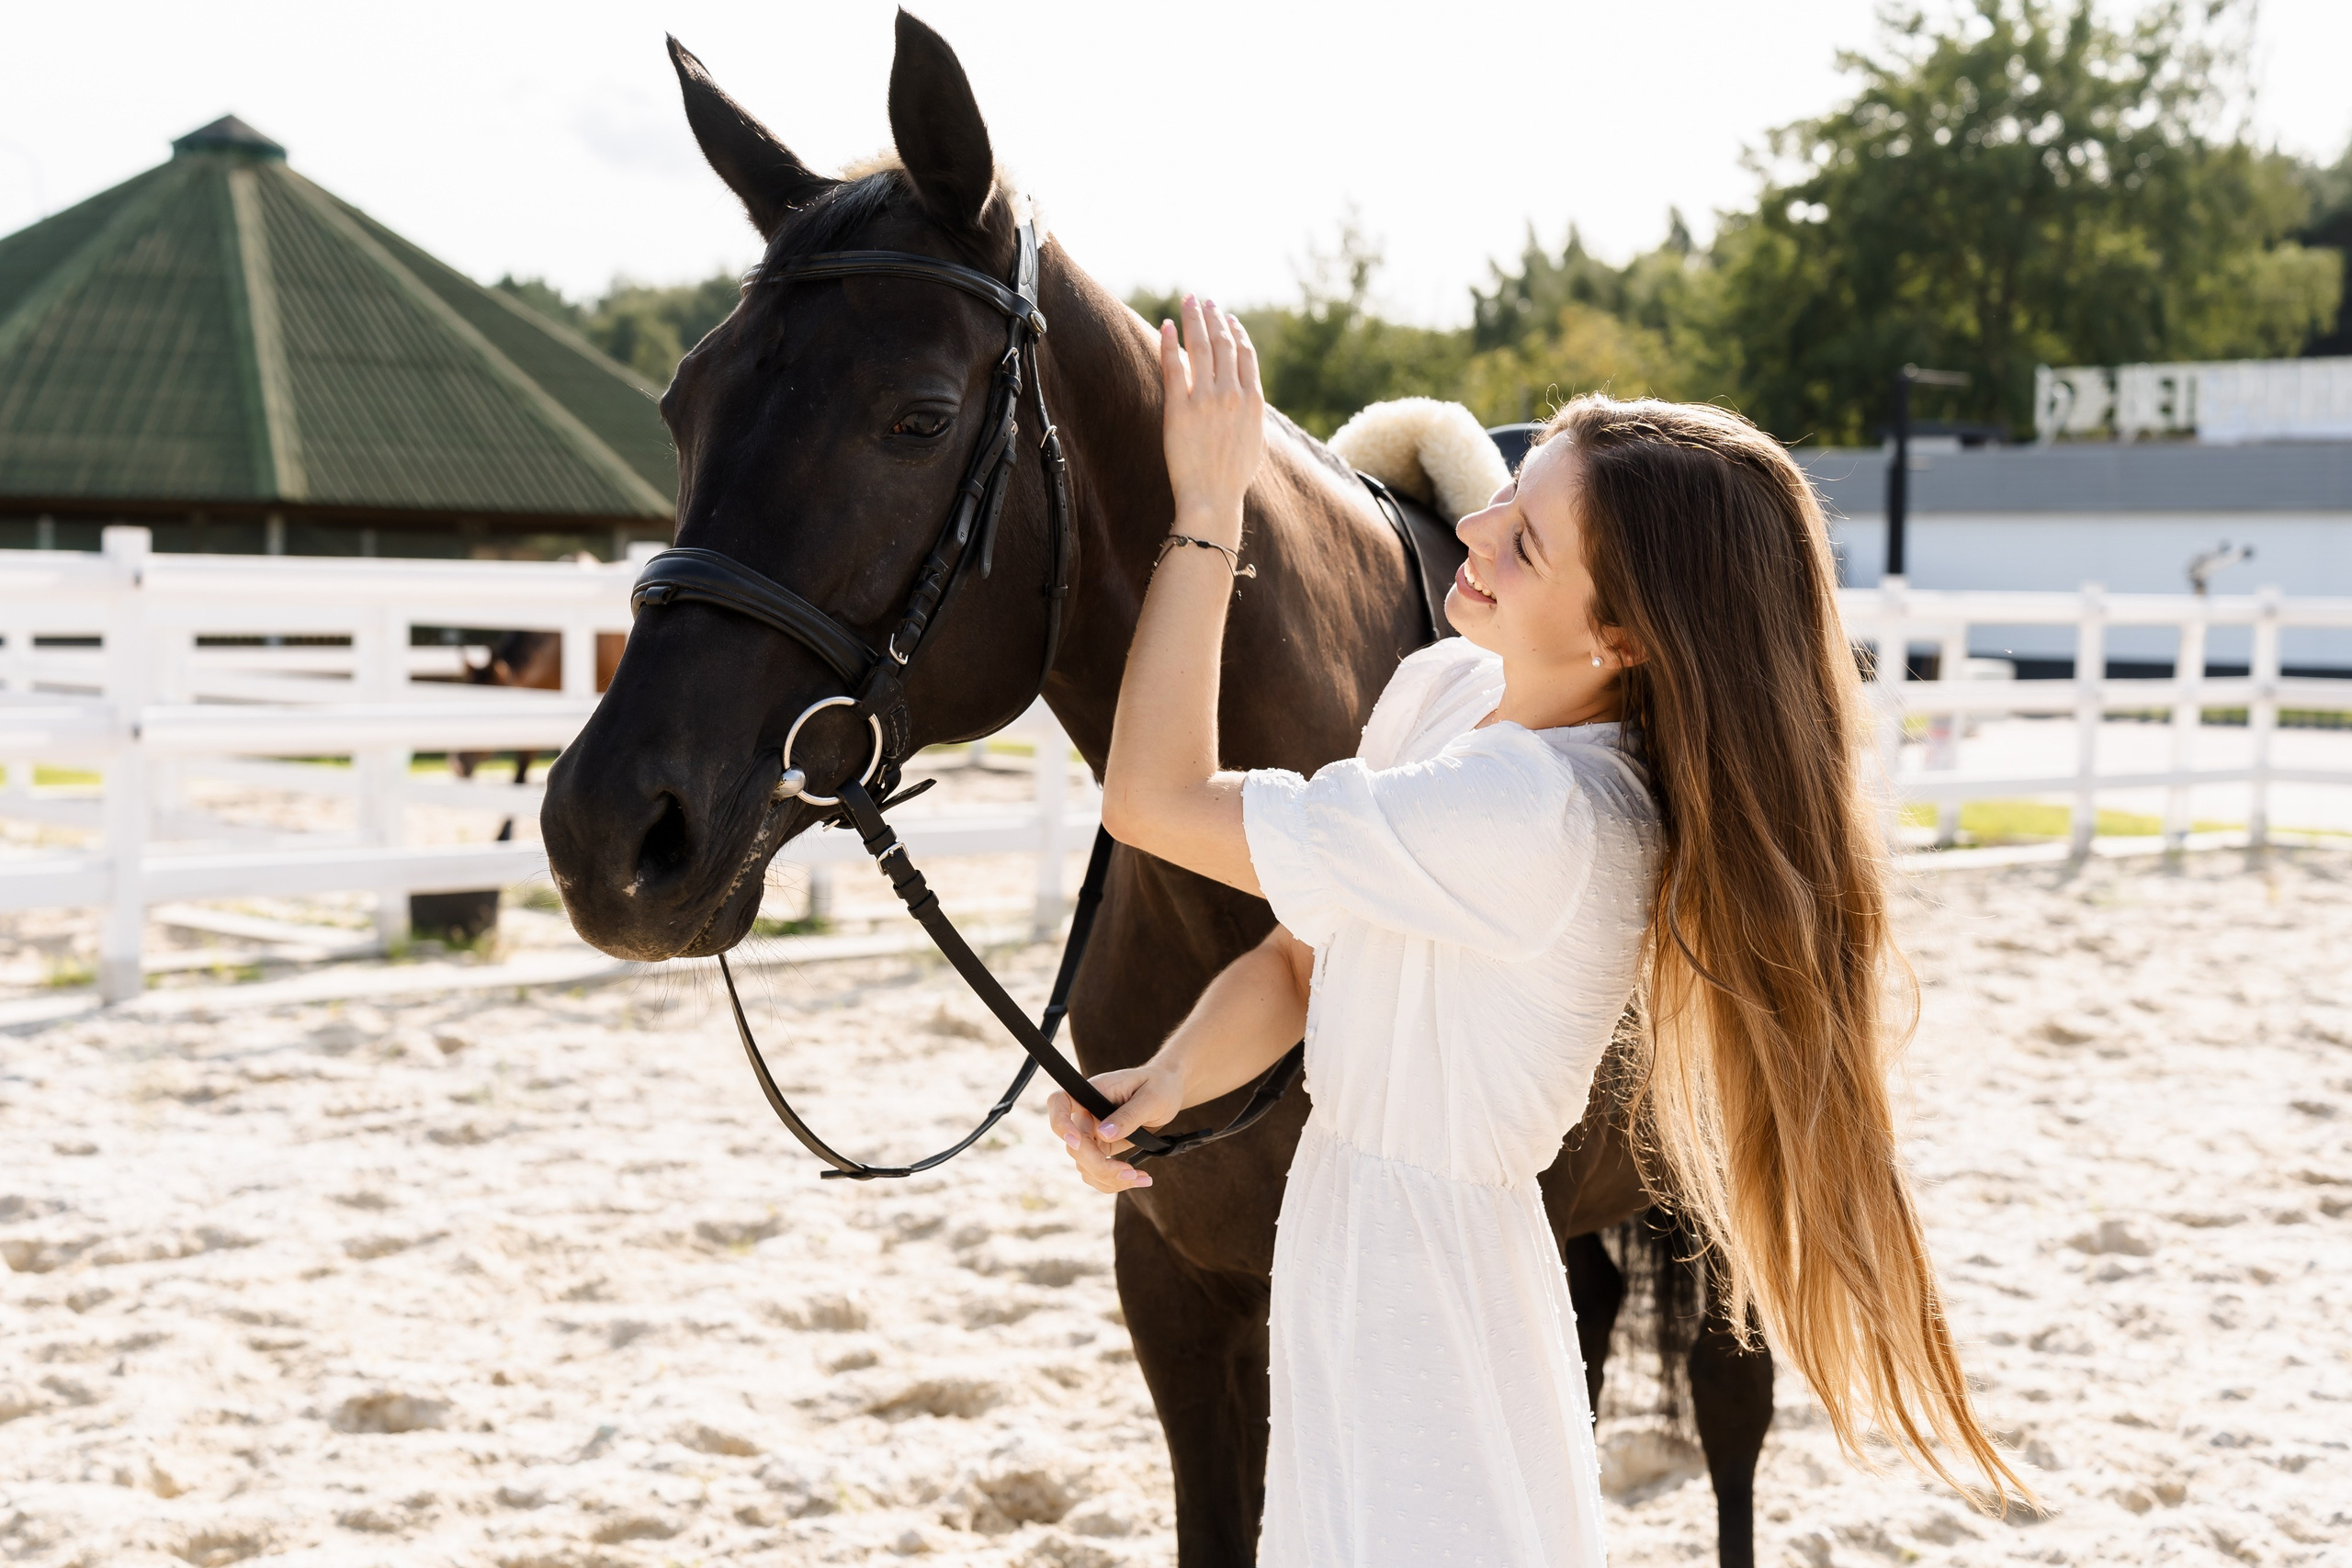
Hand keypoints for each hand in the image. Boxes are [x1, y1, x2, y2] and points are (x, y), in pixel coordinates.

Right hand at [1045, 1065, 1185, 1193]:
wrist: (1167, 1091)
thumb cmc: (1159, 1086)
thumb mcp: (1151, 1099)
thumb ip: (1128, 1116)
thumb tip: (1104, 1134)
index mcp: (1094, 1092)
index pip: (1060, 1102)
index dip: (1061, 1124)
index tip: (1076, 1143)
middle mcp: (1087, 1113)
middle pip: (1075, 1147)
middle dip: (1100, 1167)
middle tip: (1132, 1174)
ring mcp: (1093, 1132)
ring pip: (1085, 1165)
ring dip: (1110, 1179)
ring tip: (1142, 1179)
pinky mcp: (1102, 1147)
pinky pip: (1096, 1171)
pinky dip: (1114, 1181)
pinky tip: (1138, 1179)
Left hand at [1159, 295, 1263, 545]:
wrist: (1213, 499)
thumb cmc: (1232, 477)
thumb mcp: (1255, 442)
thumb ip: (1252, 414)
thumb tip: (1247, 399)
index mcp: (1253, 401)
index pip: (1245, 354)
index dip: (1236, 331)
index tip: (1227, 317)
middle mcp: (1232, 394)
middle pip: (1222, 343)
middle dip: (1212, 316)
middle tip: (1203, 299)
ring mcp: (1206, 400)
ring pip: (1199, 347)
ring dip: (1193, 319)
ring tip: (1187, 302)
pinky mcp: (1179, 409)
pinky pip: (1173, 366)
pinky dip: (1168, 343)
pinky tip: (1165, 327)